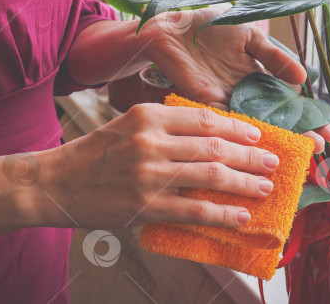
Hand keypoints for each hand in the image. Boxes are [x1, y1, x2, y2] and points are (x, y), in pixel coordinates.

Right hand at [47, 103, 282, 229]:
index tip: (257, 135)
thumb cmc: (98, 151)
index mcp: (150, 115)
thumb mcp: (130, 123)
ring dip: (243, 183)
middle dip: (249, 155)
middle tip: (271, 161)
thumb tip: (214, 135)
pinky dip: (221, 214)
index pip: (205, 118)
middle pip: (214, 146)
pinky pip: (193, 210)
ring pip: (210, 176)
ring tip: (264, 187)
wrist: (58, 181)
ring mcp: (149, 173)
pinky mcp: (146, 205)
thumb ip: (168, 125)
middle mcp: (152, 140)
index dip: (237, 128)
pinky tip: (240, 216)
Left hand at [141, 5, 329, 152]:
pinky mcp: (206, 103)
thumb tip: (303, 79)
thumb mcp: (251, 36)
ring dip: (277, 138)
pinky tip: (264, 145)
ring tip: (301, 152)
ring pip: (257, 125)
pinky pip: (228, 121)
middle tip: (320, 148)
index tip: (329, 131)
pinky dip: (245, 133)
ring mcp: (227, 99)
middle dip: (300, 133)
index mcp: (258, 75)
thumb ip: (274, 56)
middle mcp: (245, 92)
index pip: (289, 100)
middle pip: (278, 118)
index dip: (309, 116)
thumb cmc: (211, 24)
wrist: (175, 24)